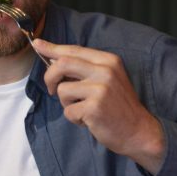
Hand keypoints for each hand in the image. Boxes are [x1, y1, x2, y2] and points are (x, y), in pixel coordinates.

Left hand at [32, 39, 165, 173]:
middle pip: (62, 64)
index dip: (52, 48)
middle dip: (50, 77)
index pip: (74, 50)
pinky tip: (88, 120)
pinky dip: (74, 118)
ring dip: (66, 103)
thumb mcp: (108, 79)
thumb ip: (85, 68)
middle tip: (51, 89)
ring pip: (62, 90)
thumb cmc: (118, 106)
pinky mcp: (94, 107)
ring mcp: (100, 89)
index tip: (37, 44)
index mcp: (108, 60)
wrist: (139, 131)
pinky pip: (68, 111)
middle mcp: (105, 71)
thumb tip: (53, 59)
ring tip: (82, 109)